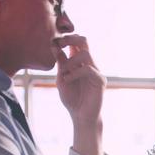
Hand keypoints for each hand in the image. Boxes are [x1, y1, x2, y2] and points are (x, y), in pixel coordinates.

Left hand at [54, 34, 104, 154]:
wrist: (80, 116)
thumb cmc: (71, 98)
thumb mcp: (61, 78)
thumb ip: (60, 63)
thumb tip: (54, 45)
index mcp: (78, 62)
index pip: (76, 42)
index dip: (66, 38)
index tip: (55, 42)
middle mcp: (88, 63)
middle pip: (84, 41)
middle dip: (71, 39)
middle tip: (60, 43)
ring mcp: (95, 71)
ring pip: (86, 53)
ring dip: (71, 61)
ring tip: (64, 73)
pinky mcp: (100, 80)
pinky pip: (88, 69)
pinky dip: (75, 73)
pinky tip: (67, 80)